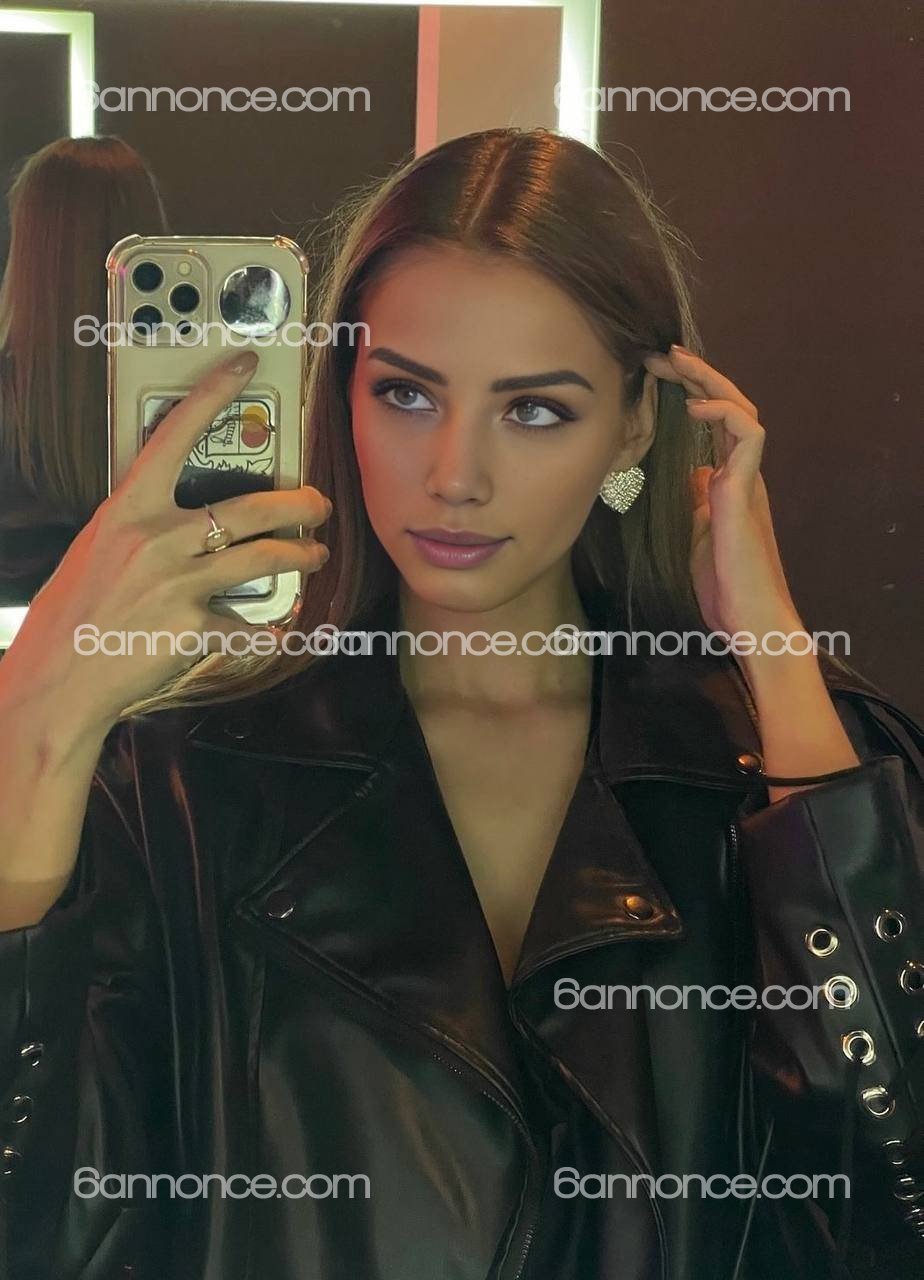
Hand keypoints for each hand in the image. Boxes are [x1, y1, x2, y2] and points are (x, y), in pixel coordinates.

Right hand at [0, 351, 330, 735]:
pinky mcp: (194, 630)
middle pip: (250, 507)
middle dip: (299, 504)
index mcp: (127, 510)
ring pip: (264, 558)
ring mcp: (178, 584)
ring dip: (301, 555)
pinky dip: (268, 631)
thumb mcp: (98, 549)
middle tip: (317, 505)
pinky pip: (249, 625)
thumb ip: (144, 528)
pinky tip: (279, 631)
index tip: (243, 366)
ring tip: (315, 554)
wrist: (57, 679)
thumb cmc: (73, 615)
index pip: (174, 435)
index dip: (213, 395)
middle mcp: (156, 540)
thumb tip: (190, 521)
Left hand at [643, 345, 802, 647]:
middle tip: (661, 352)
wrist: (752, 621)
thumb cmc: (725, 587)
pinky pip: (748, 436)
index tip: (657, 374)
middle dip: (696, 374)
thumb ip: (697, 502)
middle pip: (729, 405)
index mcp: (729, 483)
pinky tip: (694, 405)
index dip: (692, 392)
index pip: (716, 422)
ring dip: (708, 380)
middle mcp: (742, 475)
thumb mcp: (697, 534)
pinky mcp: (746, 494)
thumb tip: (691, 475)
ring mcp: (748, 481)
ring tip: (675, 361)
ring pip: (741, 410)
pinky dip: (723, 412)